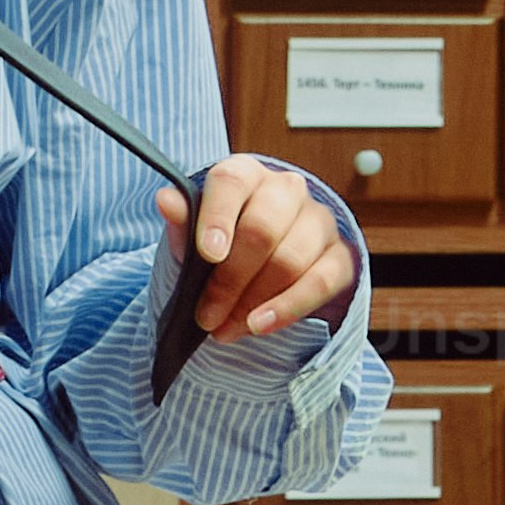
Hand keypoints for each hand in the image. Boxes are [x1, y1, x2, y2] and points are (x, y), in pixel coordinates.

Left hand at [173, 153, 355, 350]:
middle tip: (206, 316)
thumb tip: (166, 199)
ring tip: (225, 329)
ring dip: (253, 302)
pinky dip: (287, 308)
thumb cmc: (225, 243)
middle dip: (230, 280)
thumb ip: (183, 222)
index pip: (232, 182)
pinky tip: (260, 325)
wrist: (265, 261)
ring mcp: (318, 221)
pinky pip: (320, 282)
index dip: (218, 217)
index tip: (208, 255)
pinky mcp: (339, 255)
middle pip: (262, 229)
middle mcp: (286, 190)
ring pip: (289, 260)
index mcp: (245, 175)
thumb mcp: (195, 236)